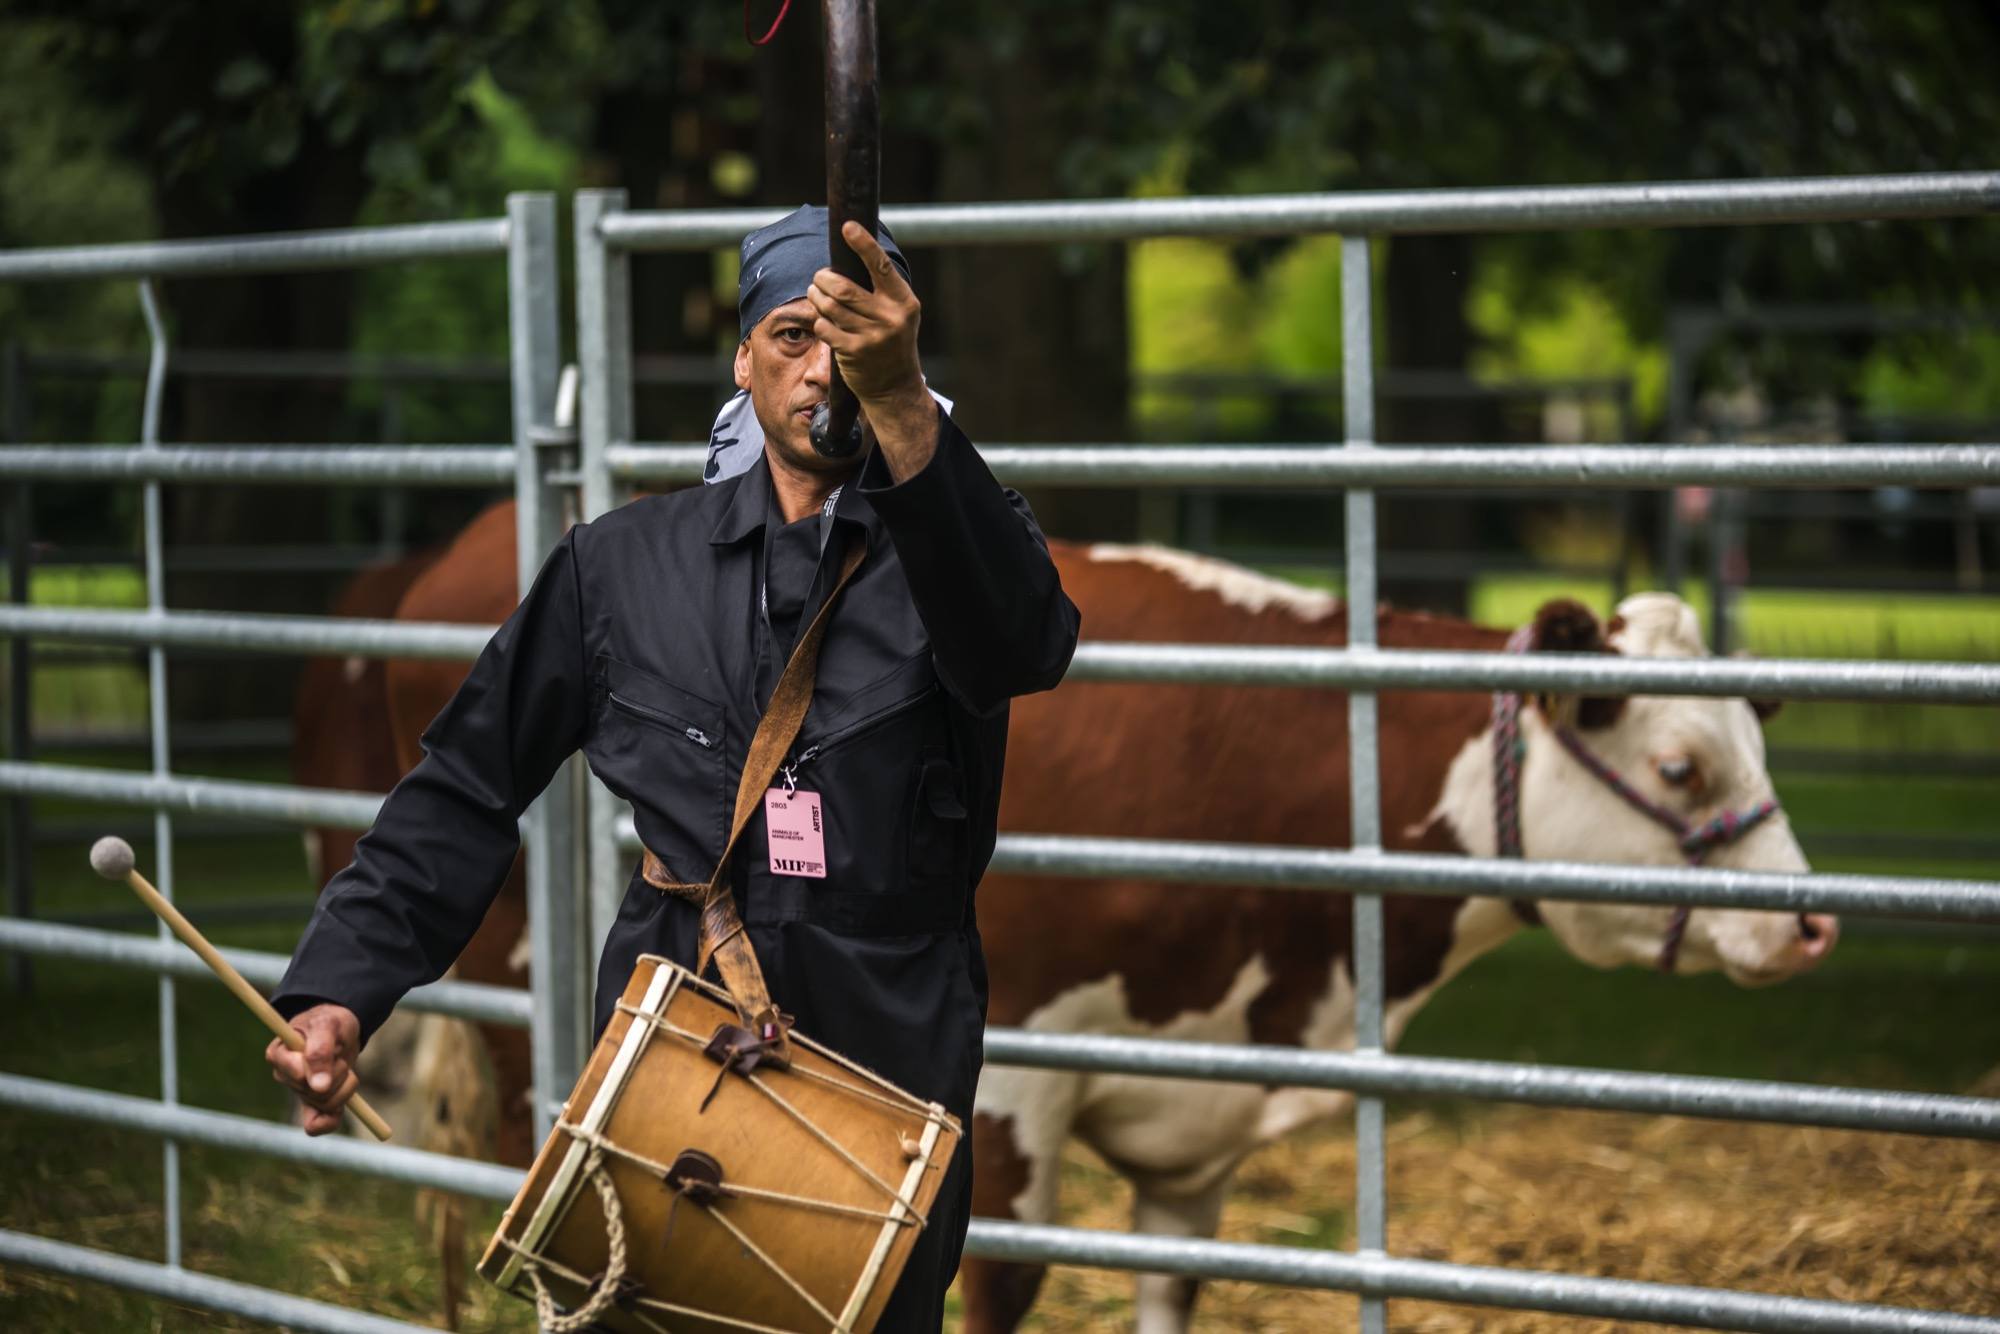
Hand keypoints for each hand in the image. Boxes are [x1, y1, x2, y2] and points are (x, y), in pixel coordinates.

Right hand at [266, 1003, 360, 1135]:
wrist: (340, 1028)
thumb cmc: (330, 1022)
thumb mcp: (328, 1026)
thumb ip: (320, 1052)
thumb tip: (319, 1087)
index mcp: (278, 1054)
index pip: (299, 1076)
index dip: (322, 1067)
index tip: (332, 1049)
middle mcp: (284, 1076)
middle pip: (314, 1092)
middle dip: (338, 1073)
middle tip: (339, 1055)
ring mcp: (297, 1091)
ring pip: (325, 1104)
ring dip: (344, 1087)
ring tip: (342, 1067)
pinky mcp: (311, 1103)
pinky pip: (315, 1125)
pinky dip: (331, 1121)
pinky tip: (339, 1110)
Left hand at [807, 221, 926, 406]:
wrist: (895, 386)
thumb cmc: (891, 341)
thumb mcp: (898, 313)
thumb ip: (880, 290)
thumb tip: (846, 258)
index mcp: (904, 302)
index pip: (881, 267)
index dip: (863, 244)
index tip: (848, 226)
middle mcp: (890, 318)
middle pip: (844, 287)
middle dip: (823, 278)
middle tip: (819, 278)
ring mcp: (872, 337)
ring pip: (830, 306)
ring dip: (817, 297)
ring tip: (817, 296)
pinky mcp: (854, 352)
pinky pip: (825, 327)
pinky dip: (820, 321)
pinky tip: (824, 322)